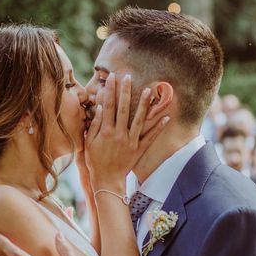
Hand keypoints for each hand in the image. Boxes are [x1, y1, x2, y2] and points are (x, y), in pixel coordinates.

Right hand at [84, 73, 169, 188]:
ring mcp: (130, 142)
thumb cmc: (95, 161)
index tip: (113, 78)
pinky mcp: (139, 149)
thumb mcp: (89, 143)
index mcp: (105, 131)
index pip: (108, 106)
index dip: (110, 91)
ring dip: (144, 105)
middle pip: (123, 108)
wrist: (106, 179)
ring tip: (149, 90)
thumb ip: (94, 125)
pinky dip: (159, 127)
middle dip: (126, 91)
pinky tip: (166, 117)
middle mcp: (119, 134)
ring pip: (139, 120)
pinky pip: (150, 137)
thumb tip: (100, 108)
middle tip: (128, 76)